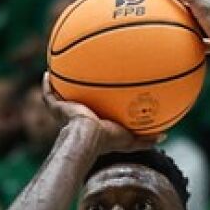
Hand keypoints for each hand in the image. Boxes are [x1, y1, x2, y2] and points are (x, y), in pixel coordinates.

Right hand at [43, 75, 161, 154]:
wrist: (87, 138)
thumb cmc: (106, 140)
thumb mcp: (130, 139)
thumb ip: (145, 138)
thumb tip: (164, 136)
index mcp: (92, 123)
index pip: (94, 111)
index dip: (96, 103)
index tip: (101, 92)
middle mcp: (77, 117)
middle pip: (75, 101)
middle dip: (76, 91)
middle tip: (81, 77)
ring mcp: (64, 112)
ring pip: (59, 96)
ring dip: (58, 85)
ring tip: (59, 69)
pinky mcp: (56, 108)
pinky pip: (48, 94)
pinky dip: (46, 84)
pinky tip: (47, 72)